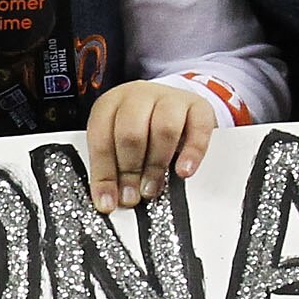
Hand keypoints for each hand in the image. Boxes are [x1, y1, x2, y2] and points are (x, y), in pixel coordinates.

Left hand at [82, 80, 217, 212]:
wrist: (174, 104)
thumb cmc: (142, 127)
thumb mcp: (119, 142)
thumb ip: (113, 167)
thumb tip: (110, 200)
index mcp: (110, 104)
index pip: (101, 139)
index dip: (104, 174)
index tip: (107, 201)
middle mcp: (138, 96)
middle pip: (131, 133)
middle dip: (129, 170)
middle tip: (132, 196)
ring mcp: (169, 98)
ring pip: (164, 129)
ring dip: (156, 164)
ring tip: (152, 188)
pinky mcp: (198, 106)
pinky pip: (198, 128)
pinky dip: (192, 153)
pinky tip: (183, 171)